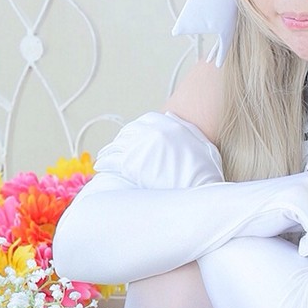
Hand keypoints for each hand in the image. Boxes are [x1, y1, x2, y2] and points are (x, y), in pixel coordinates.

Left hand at [94, 112, 224, 189]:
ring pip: (118, 144)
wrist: (198, 191)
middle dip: (122, 140)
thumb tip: (171, 116)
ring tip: (103, 157)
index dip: (137, 129)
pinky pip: (111, 159)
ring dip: (110, 151)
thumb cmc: (205, 172)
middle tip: (116, 148)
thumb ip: (187, 129)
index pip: (146, 120)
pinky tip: (102, 166)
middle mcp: (152, 131)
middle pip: (129, 131)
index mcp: (169, 124)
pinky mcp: (130, 162)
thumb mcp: (202, 143)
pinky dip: (104, 162)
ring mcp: (139, 145)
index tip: (133, 136)